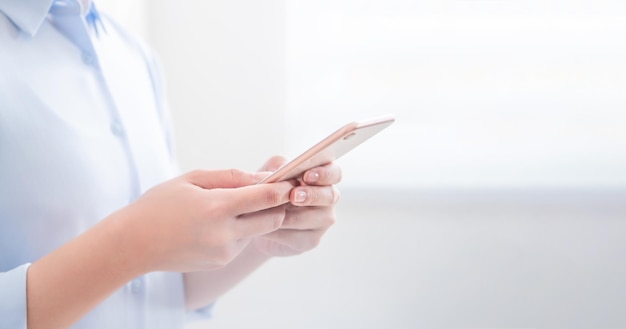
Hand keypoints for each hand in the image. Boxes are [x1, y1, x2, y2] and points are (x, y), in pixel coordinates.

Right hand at [121, 169, 293, 271]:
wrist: (133, 244)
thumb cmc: (160, 205)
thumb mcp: (192, 179)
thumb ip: (231, 177)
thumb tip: (263, 177)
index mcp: (217, 207)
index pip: (266, 197)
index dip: (284, 187)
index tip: (292, 179)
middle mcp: (225, 234)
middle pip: (273, 219)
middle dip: (279, 205)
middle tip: (276, 191)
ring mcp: (224, 252)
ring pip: (257, 230)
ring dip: (257, 217)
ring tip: (235, 205)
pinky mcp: (221, 263)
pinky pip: (241, 242)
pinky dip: (239, 230)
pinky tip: (216, 223)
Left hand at [252, 156, 341, 256]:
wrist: (255, 220)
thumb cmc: (267, 190)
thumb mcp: (269, 172)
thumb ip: (277, 165)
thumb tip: (281, 169)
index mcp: (322, 177)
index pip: (334, 172)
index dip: (324, 173)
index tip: (307, 176)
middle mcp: (327, 198)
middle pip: (330, 196)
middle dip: (312, 195)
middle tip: (294, 196)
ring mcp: (322, 221)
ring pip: (311, 218)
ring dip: (289, 215)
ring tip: (268, 212)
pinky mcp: (311, 240)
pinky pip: (298, 236)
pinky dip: (279, 232)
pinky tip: (266, 228)